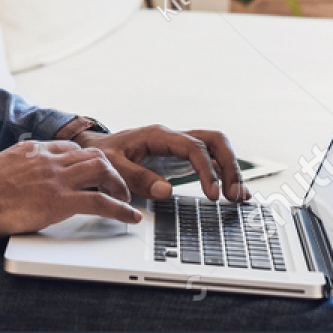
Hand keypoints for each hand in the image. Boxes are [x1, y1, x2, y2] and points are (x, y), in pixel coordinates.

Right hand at [0, 139, 141, 236]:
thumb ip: (16, 168)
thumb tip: (19, 178)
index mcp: (32, 149)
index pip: (71, 148)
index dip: (87, 162)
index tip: (93, 173)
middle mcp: (48, 159)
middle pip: (93, 155)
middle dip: (110, 170)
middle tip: (116, 186)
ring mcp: (55, 178)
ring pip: (103, 171)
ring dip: (119, 186)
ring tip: (125, 200)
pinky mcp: (59, 201)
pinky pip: (100, 202)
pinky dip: (121, 210)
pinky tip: (129, 217)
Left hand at [75, 125, 247, 203]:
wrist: (94, 149)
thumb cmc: (102, 155)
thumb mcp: (112, 166)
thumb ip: (137, 178)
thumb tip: (166, 192)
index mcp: (159, 135)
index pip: (194, 147)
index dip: (207, 169)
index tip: (212, 194)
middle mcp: (174, 138)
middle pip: (214, 141)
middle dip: (229, 166)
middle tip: (233, 195)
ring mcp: (180, 147)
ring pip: (217, 148)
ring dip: (230, 170)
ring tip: (239, 197)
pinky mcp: (181, 158)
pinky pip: (210, 160)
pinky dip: (224, 174)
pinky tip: (234, 192)